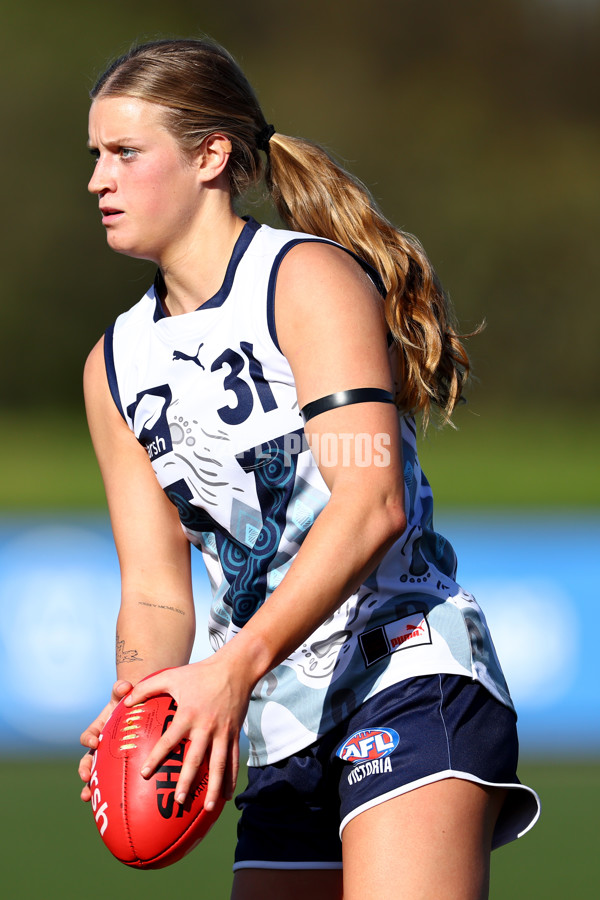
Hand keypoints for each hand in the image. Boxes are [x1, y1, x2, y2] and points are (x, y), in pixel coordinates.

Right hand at [78, 680, 132, 800]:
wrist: (137, 711)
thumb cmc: (129, 702)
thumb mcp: (124, 695)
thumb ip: (121, 689)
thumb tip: (125, 686)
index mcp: (98, 729)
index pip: (88, 735)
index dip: (89, 739)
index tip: (95, 742)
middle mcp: (99, 746)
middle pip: (86, 759)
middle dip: (84, 768)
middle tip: (86, 776)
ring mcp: (106, 758)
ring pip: (94, 774)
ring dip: (88, 785)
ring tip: (87, 796)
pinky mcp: (116, 767)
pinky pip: (109, 781)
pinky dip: (106, 791)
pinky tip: (110, 803)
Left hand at [122, 658, 249, 811]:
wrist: (235, 668)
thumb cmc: (200, 672)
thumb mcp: (171, 676)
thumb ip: (147, 688)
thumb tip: (125, 702)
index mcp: (188, 714)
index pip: (170, 740)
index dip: (157, 757)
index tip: (145, 775)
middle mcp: (206, 726)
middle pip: (196, 759)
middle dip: (187, 782)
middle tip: (178, 802)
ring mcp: (223, 732)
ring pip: (219, 765)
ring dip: (214, 788)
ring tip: (209, 809)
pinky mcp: (235, 734)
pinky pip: (234, 760)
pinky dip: (231, 779)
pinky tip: (227, 796)